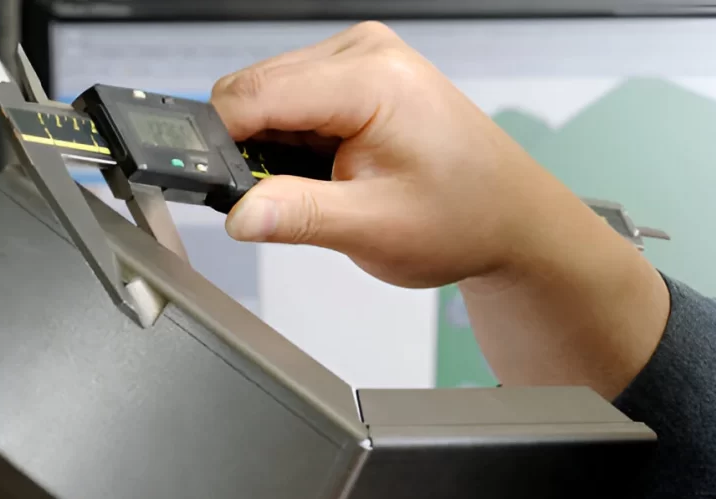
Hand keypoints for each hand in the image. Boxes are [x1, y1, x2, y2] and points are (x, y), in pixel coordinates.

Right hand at [210, 21, 562, 287]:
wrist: (507, 217)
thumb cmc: (462, 217)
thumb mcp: (374, 230)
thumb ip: (299, 216)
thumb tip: (238, 213)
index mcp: (371, 79)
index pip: (253, 93)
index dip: (218, 141)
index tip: (208, 186)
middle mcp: (365, 52)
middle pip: (254, 89)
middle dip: (246, 148)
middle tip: (277, 202)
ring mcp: (362, 58)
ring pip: (268, 94)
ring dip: (271, 146)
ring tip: (318, 187)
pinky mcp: (358, 73)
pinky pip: (293, 99)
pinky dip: (291, 140)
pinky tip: (324, 169)